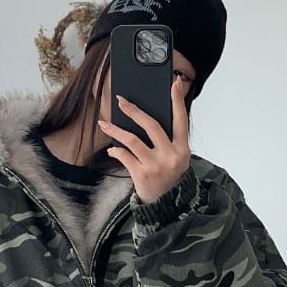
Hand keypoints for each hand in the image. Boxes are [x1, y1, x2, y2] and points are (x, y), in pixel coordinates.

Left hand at [98, 78, 190, 203]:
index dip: (177, 100)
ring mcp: (156, 165)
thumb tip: (145, 116)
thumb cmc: (168, 176)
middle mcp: (171, 156)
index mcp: (182, 149)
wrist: (166, 205)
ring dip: (115, 129)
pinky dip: (116, 150)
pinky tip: (112, 148)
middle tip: (120, 101)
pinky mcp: (142, 175)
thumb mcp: (176, 157)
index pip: (181, 119)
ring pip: (132, 139)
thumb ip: (168, 139)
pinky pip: (124, 155)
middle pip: (151, 125)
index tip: (173, 82)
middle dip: (133, 111)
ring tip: (104, 123)